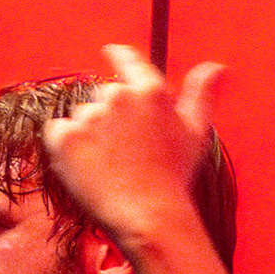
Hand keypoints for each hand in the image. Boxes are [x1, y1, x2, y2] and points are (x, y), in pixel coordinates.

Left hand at [42, 43, 222, 250]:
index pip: (126, 57)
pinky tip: (87, 166)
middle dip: (112, 116)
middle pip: (105, 95)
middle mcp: (118, 96)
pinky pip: (57, 132)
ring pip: (82, 116)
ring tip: (110, 165)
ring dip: (90, 134)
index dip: (118, 57)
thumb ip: (202, 94)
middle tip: (126, 150)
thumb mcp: (196, 134)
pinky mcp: (65, 138)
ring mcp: (89, 117)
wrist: (149, 219)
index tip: (112, 55)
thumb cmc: (175, 178)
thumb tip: (217, 66)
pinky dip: (67, 147)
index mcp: (150, 91)